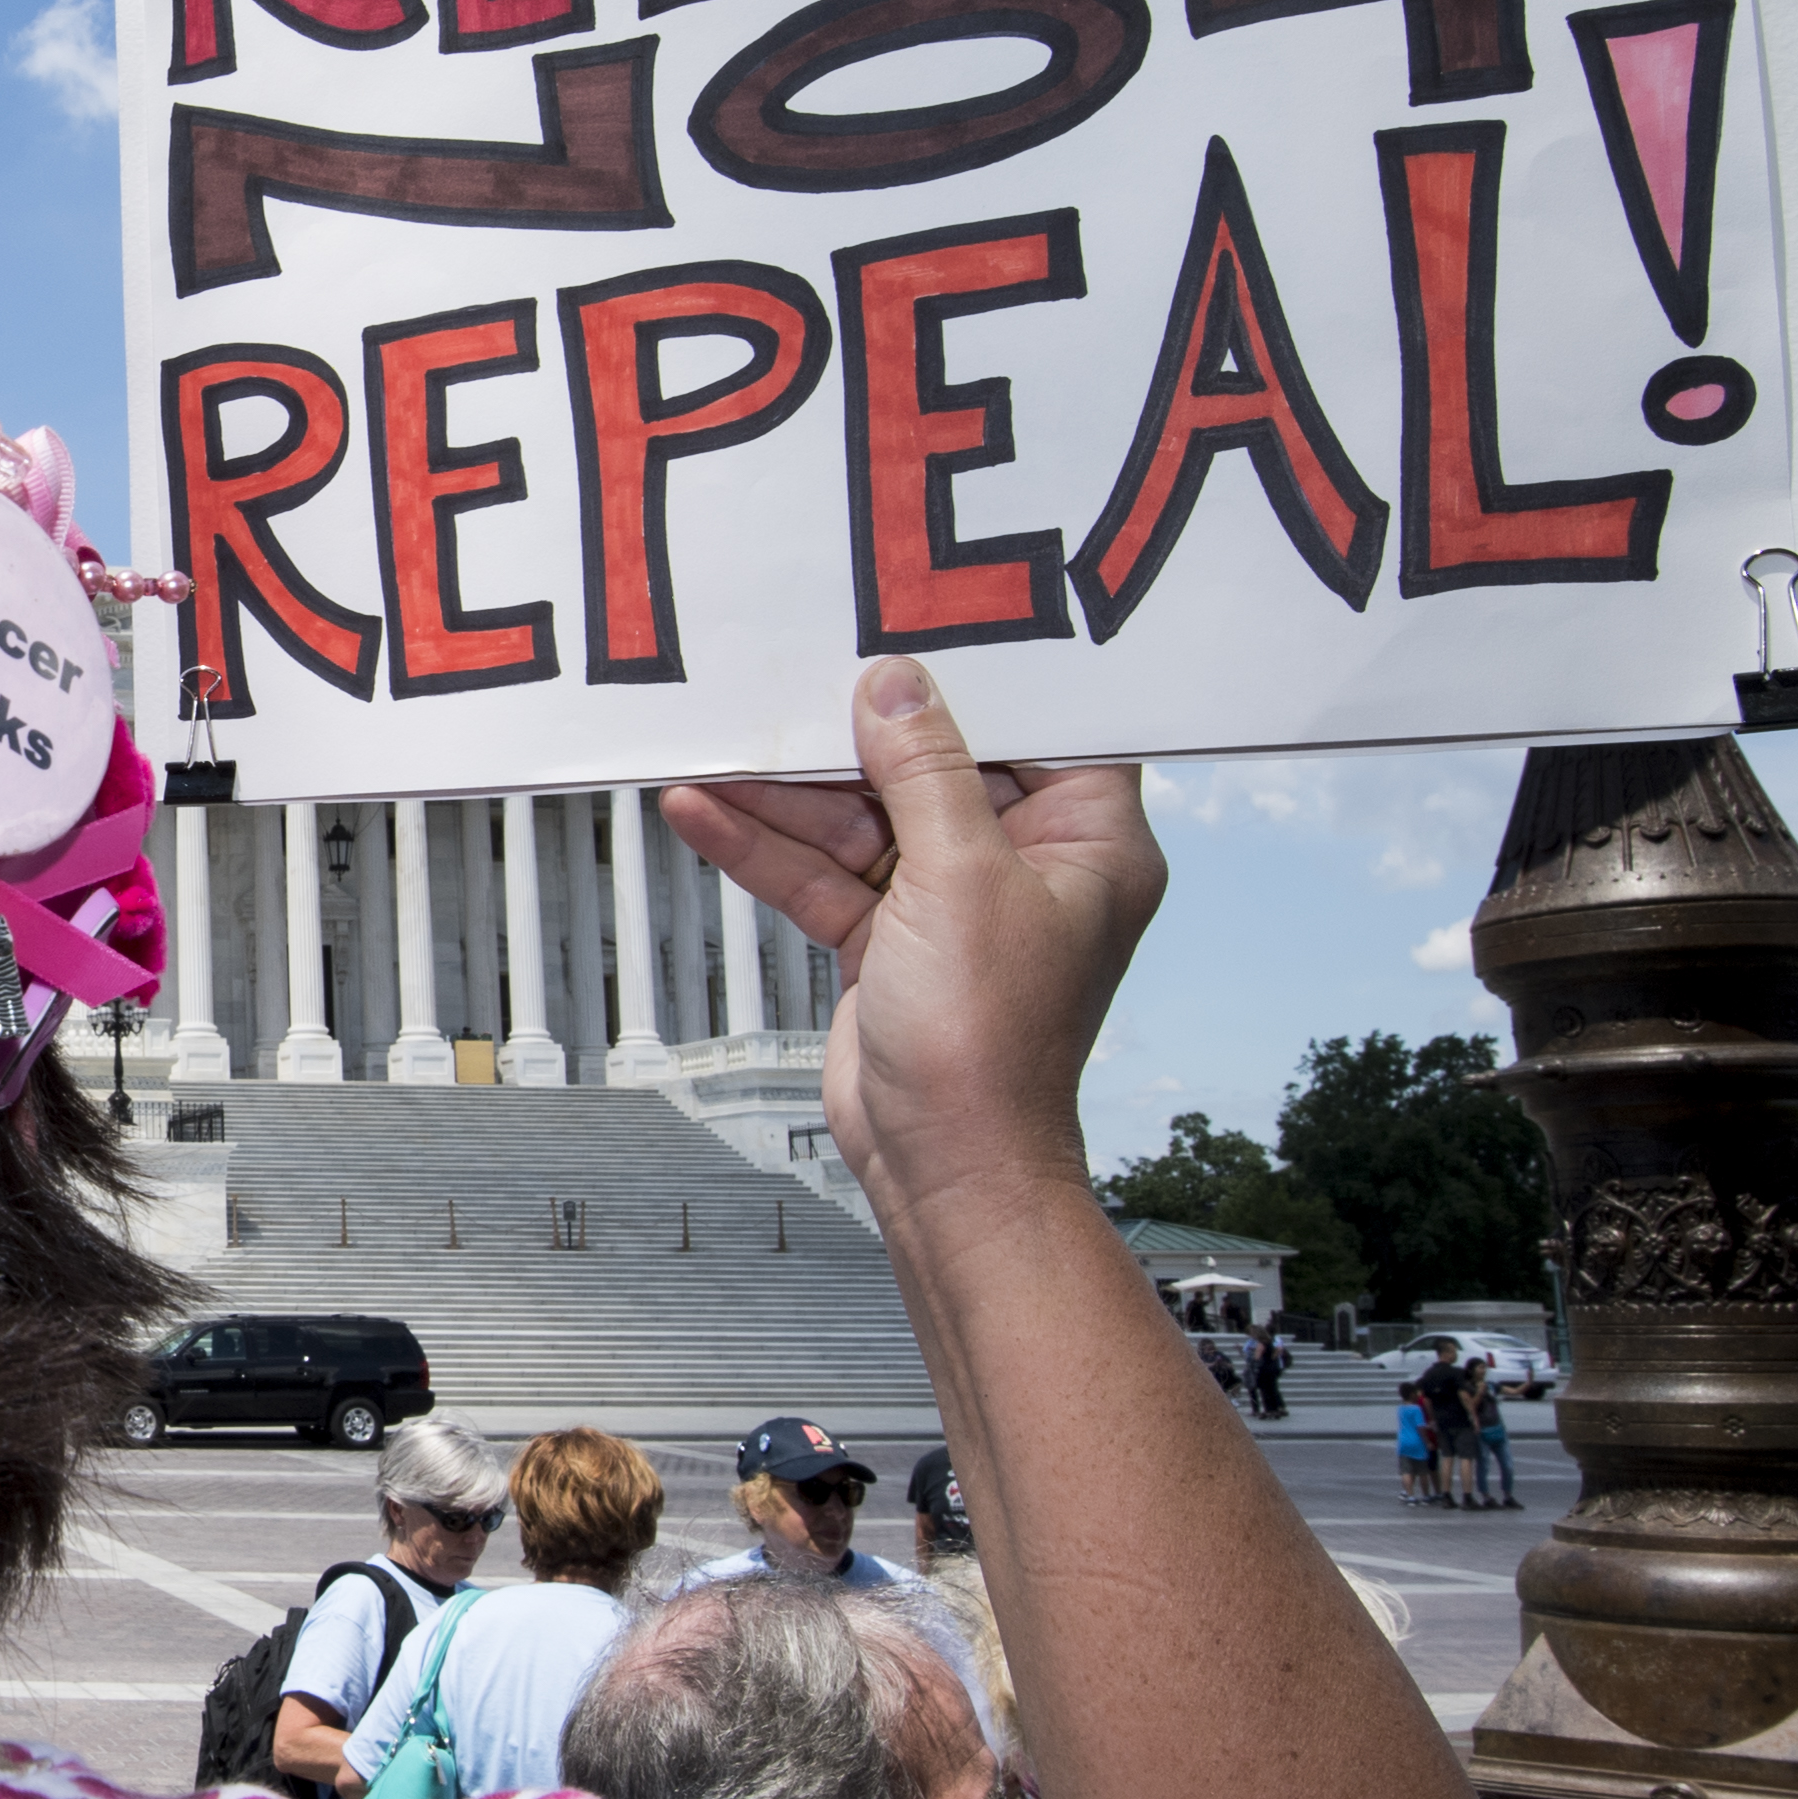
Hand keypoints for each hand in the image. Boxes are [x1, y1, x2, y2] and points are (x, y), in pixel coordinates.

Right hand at [662, 655, 1162, 1211]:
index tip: (914, 636)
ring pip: (862, 819)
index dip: (979, 684)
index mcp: (1089, 843)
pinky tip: (708, 813)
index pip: (1040, 731)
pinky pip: (824, 871)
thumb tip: (898, 689)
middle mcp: (1025, 865)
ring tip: (718, 754)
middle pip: (930, 768)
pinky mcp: (891, 935)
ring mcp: (952, 901)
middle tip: (789, 689)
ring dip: (787, 795)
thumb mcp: (961, 879)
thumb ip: (926, 771)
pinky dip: (767, 848)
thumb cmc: (992, 1051)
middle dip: (852, 738)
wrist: (941, 1162)